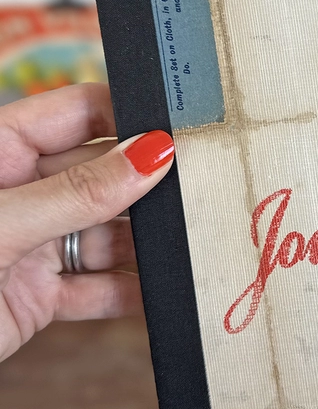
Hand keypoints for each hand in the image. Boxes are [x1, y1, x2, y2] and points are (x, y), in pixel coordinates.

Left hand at [0, 83, 173, 361]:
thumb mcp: (0, 223)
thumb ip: (78, 193)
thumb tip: (151, 155)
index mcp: (0, 149)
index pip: (79, 112)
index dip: (131, 115)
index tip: (184, 126)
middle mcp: (19, 191)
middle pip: (102, 176)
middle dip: (149, 186)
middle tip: (205, 190)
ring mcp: (29, 244)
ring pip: (105, 234)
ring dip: (146, 245)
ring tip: (193, 245)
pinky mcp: (37, 296)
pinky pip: (94, 289)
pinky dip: (128, 294)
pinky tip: (163, 295)